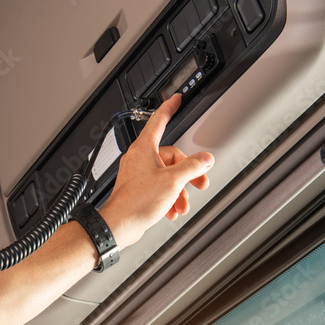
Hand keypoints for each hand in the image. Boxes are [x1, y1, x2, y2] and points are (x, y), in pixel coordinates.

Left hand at [99, 93, 213, 247]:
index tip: (176, 99)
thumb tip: (205, 159)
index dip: (169, 108)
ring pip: (167, 176)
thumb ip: (192, 167)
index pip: (158, 121)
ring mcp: (138, 175)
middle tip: (199, 182)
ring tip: (182, 204)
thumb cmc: (137, 201)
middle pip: (172, 157)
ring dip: (179, 191)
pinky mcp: (138, 189)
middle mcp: (139, 159)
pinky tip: (172, 210)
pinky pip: (159, 187)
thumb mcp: (173, 181)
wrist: (120, 225)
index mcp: (144, 149)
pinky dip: (169, 198)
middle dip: (187, 173)